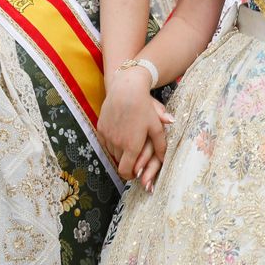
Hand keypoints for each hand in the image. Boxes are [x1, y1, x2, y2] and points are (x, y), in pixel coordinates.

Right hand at [98, 66, 174, 191]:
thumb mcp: (156, 126)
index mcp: (132, 146)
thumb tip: (165, 160)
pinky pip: (105, 142)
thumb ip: (161, 145)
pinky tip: (119, 133)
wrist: (126, 89)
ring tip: (128, 143)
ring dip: (119, 152)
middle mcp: (117, 143)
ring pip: (112, 152)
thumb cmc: (144, 107)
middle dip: (127, 162)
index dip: (130, 175)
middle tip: (134, 157)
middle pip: (119, 162)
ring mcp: (107, 136)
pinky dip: (111, 142)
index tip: (135, 173)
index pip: (126, 171)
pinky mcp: (100, 128)